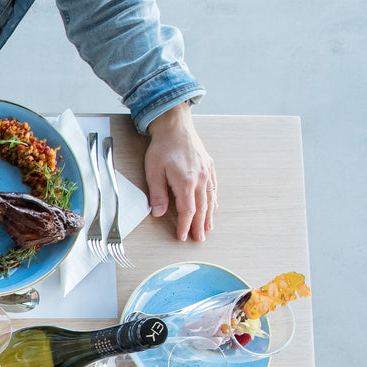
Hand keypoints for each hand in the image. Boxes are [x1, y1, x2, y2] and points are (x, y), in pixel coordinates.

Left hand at [144, 103, 216, 241]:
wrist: (176, 126)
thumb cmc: (162, 148)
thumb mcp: (153, 171)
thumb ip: (157, 193)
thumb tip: (158, 213)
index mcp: (185, 181)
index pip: (187, 210)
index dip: (184, 225)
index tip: (182, 236)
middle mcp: (200, 178)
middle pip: (201, 208)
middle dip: (199, 225)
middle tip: (199, 239)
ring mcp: (207, 172)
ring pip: (210, 199)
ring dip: (209, 215)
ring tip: (208, 228)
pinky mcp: (210, 166)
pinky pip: (214, 188)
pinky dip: (213, 200)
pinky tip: (213, 208)